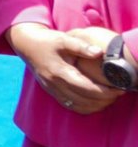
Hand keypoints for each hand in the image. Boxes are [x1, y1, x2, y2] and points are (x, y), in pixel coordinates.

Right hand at [7, 22, 122, 114]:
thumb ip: (81, 46)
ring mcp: (51, 90)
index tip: (118, 89)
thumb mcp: (63, 39)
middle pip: (83, 100)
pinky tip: (95, 102)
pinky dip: (85, 108)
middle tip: (118, 94)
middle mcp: (54, 84)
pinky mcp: (51, 92)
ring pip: (77, 106)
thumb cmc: (47, 41)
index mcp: (58, 71)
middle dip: (104, 100)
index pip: (85, 87)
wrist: (27, 45)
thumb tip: (99, 53)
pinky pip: (70, 106)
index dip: (103, 91)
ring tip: (109, 99)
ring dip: (95, 106)